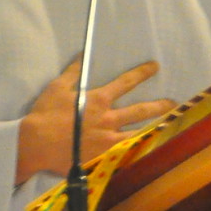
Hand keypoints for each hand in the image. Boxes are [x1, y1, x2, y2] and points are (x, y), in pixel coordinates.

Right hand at [14, 60, 174, 183]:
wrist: (37, 144)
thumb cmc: (45, 113)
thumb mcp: (56, 87)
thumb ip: (73, 72)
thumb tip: (83, 55)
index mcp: (98, 100)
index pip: (125, 83)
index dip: (141, 74)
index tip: (154, 67)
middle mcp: (108, 119)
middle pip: (140, 110)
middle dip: (158, 105)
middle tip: (173, 101)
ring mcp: (108, 139)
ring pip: (137, 132)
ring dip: (152, 127)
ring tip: (165, 124)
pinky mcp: (103, 155)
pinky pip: (124, 151)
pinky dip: (135, 147)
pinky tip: (144, 146)